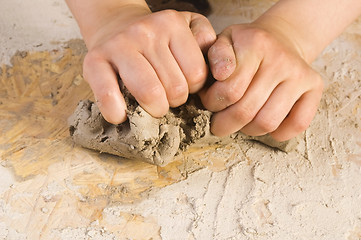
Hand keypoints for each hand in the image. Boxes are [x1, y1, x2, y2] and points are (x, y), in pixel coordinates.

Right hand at [82, 7, 215, 123]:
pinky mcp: (93, 61)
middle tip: (166, 96)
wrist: (115, 25)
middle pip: (176, 89)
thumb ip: (208, 42)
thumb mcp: (188, 27)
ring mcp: (118, 46)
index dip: (194, 88)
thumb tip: (219, 70)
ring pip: (151, 95)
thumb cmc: (156, 37)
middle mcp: (145, 32)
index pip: (197, 75)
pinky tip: (120, 114)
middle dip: (174, 101)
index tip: (183, 84)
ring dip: (154, 109)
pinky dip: (117, 112)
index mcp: (171, 24)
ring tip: (151, 103)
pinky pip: (109, 95)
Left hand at [199, 23, 323, 140]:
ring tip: (240, 121)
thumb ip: (215, 55)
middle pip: (245, 111)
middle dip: (224, 123)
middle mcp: (281, 59)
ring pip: (267, 122)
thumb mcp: (224, 40)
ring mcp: (300, 75)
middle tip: (219, 121)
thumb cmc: (246, 46)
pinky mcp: (314, 88)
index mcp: (255, 44)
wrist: (281, 38)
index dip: (212, 103)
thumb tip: (220, 74)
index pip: (229, 91)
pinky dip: (278, 133)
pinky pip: (297, 124)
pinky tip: (264, 122)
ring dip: (247, 130)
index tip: (209, 101)